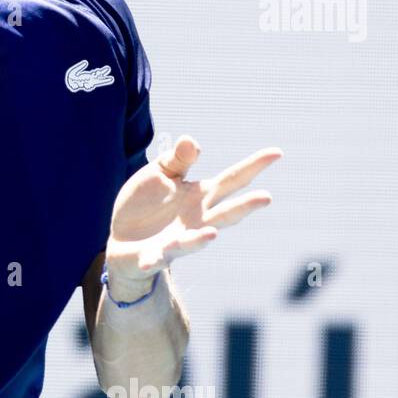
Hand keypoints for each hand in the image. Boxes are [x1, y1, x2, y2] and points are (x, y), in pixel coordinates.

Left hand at [104, 136, 281, 298]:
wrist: (121, 238)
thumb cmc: (145, 203)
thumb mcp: (159, 174)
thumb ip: (176, 160)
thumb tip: (191, 140)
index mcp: (200, 196)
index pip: (232, 180)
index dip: (254, 166)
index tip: (276, 152)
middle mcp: (196, 220)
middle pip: (224, 213)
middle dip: (244, 206)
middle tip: (266, 197)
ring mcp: (178, 240)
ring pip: (195, 240)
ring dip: (203, 238)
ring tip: (212, 233)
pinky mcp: (155, 255)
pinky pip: (157, 257)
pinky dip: (157, 258)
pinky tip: (156, 257)